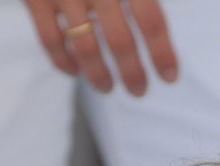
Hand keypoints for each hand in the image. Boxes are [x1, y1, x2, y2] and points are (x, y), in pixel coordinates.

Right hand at [22, 0, 178, 95]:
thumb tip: (160, 19)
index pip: (151, 19)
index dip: (162, 52)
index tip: (169, 77)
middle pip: (120, 41)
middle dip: (133, 74)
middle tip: (139, 91)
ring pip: (85, 48)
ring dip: (99, 76)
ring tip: (108, 87)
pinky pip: (50, 41)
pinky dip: (63, 62)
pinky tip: (75, 71)